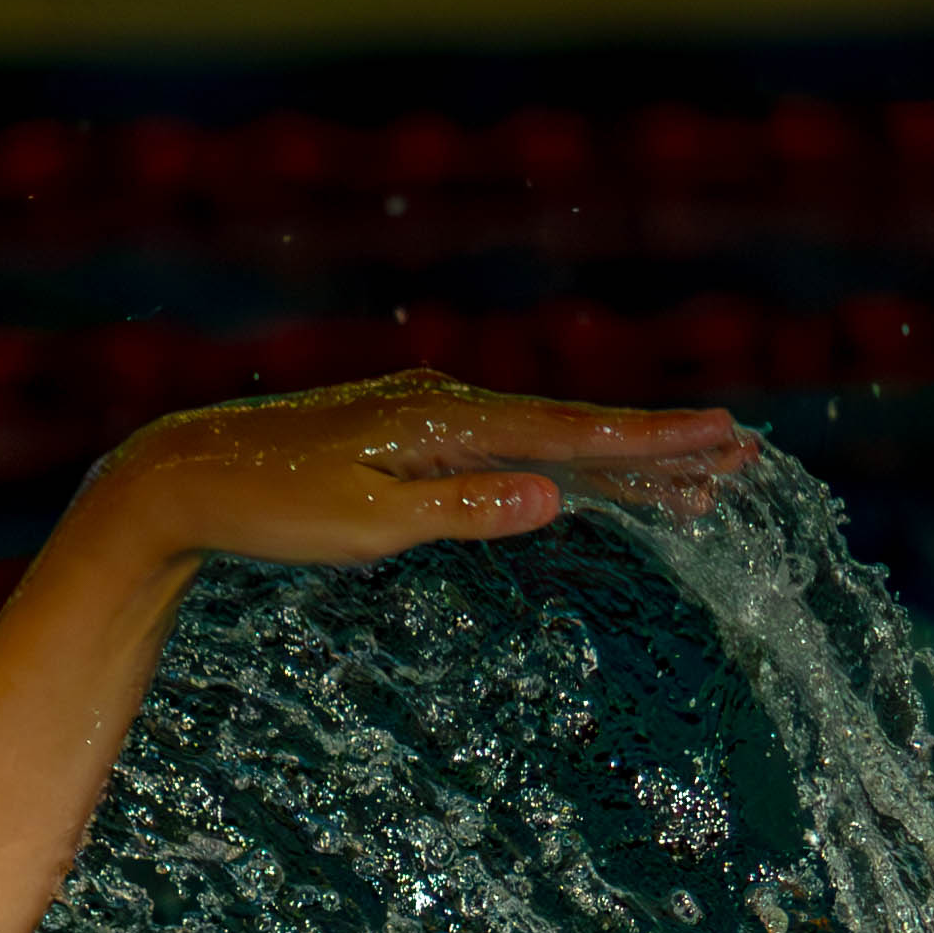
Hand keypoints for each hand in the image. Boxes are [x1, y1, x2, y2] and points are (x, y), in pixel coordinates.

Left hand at [80, 371, 754, 572]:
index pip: (573, 435)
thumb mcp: (366, 523)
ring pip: (548, 442)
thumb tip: (553, 497)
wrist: (189, 474)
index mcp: (449, 424)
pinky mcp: (415, 439)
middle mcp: (452, 409)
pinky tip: (587, 481)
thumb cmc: (272, 508)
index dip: (654, 443)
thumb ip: (463, 511)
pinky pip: (508, 451)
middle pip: (577, 431)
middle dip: (662, 449)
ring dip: (620, 464)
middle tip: (745, 459)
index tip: (724, 441)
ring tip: (695, 485)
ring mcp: (435, 421)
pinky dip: (559, 466)